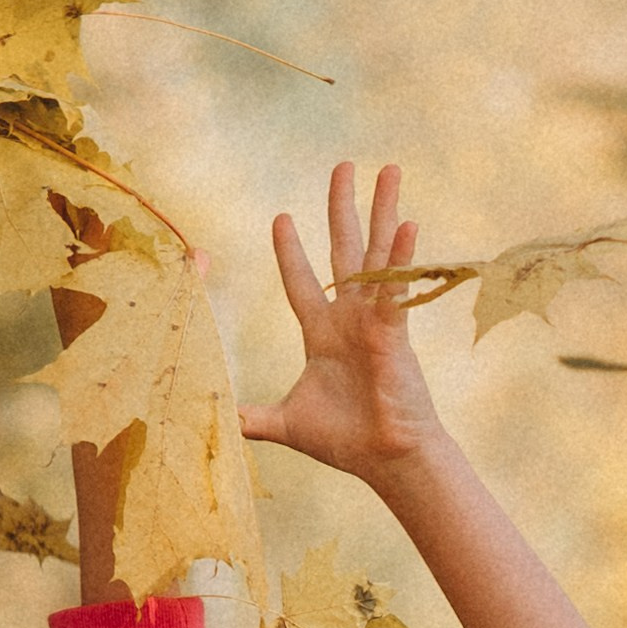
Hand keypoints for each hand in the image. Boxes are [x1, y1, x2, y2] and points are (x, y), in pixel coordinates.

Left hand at [240, 161, 445, 488]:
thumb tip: (218, 422)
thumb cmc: (345, 443)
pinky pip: (395, 286)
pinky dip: (401, 255)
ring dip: (382, 210)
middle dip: (342, 207)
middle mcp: (349, 318)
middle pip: (344, 249)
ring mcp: (374, 320)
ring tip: (390, 170)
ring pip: (376, 254)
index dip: (290, 251)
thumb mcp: (287, 425)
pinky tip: (408, 222)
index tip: (281, 218)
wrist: (386, 461)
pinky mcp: (393, 331)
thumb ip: (253, 418)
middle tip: (344, 166)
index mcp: (322, 334)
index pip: (301, 282)